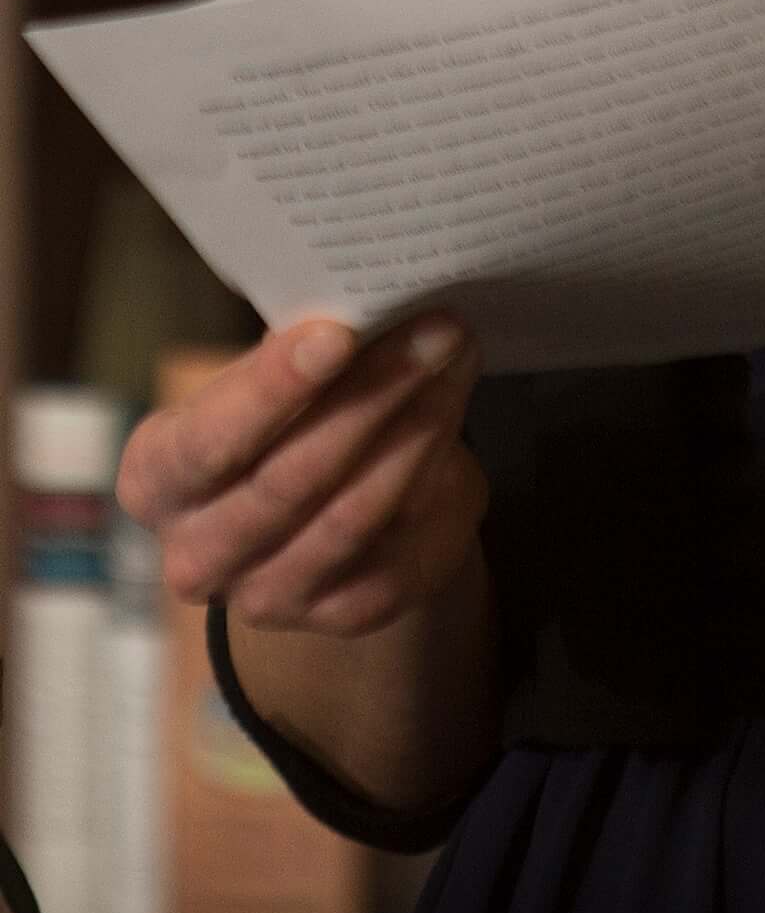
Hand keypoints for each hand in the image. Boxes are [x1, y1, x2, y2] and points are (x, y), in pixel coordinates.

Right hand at [119, 311, 486, 638]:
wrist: (330, 505)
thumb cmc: (288, 417)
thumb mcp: (274, 380)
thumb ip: (299, 353)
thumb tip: (363, 300)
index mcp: (159, 479)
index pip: (207, 443)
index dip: (272, 389)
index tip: (338, 333)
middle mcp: (199, 555)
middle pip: (290, 480)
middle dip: (372, 394)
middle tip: (436, 327)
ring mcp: (270, 596)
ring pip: (354, 512)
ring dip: (418, 424)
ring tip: (456, 355)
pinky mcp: (347, 612)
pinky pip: (401, 537)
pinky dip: (438, 466)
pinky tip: (455, 408)